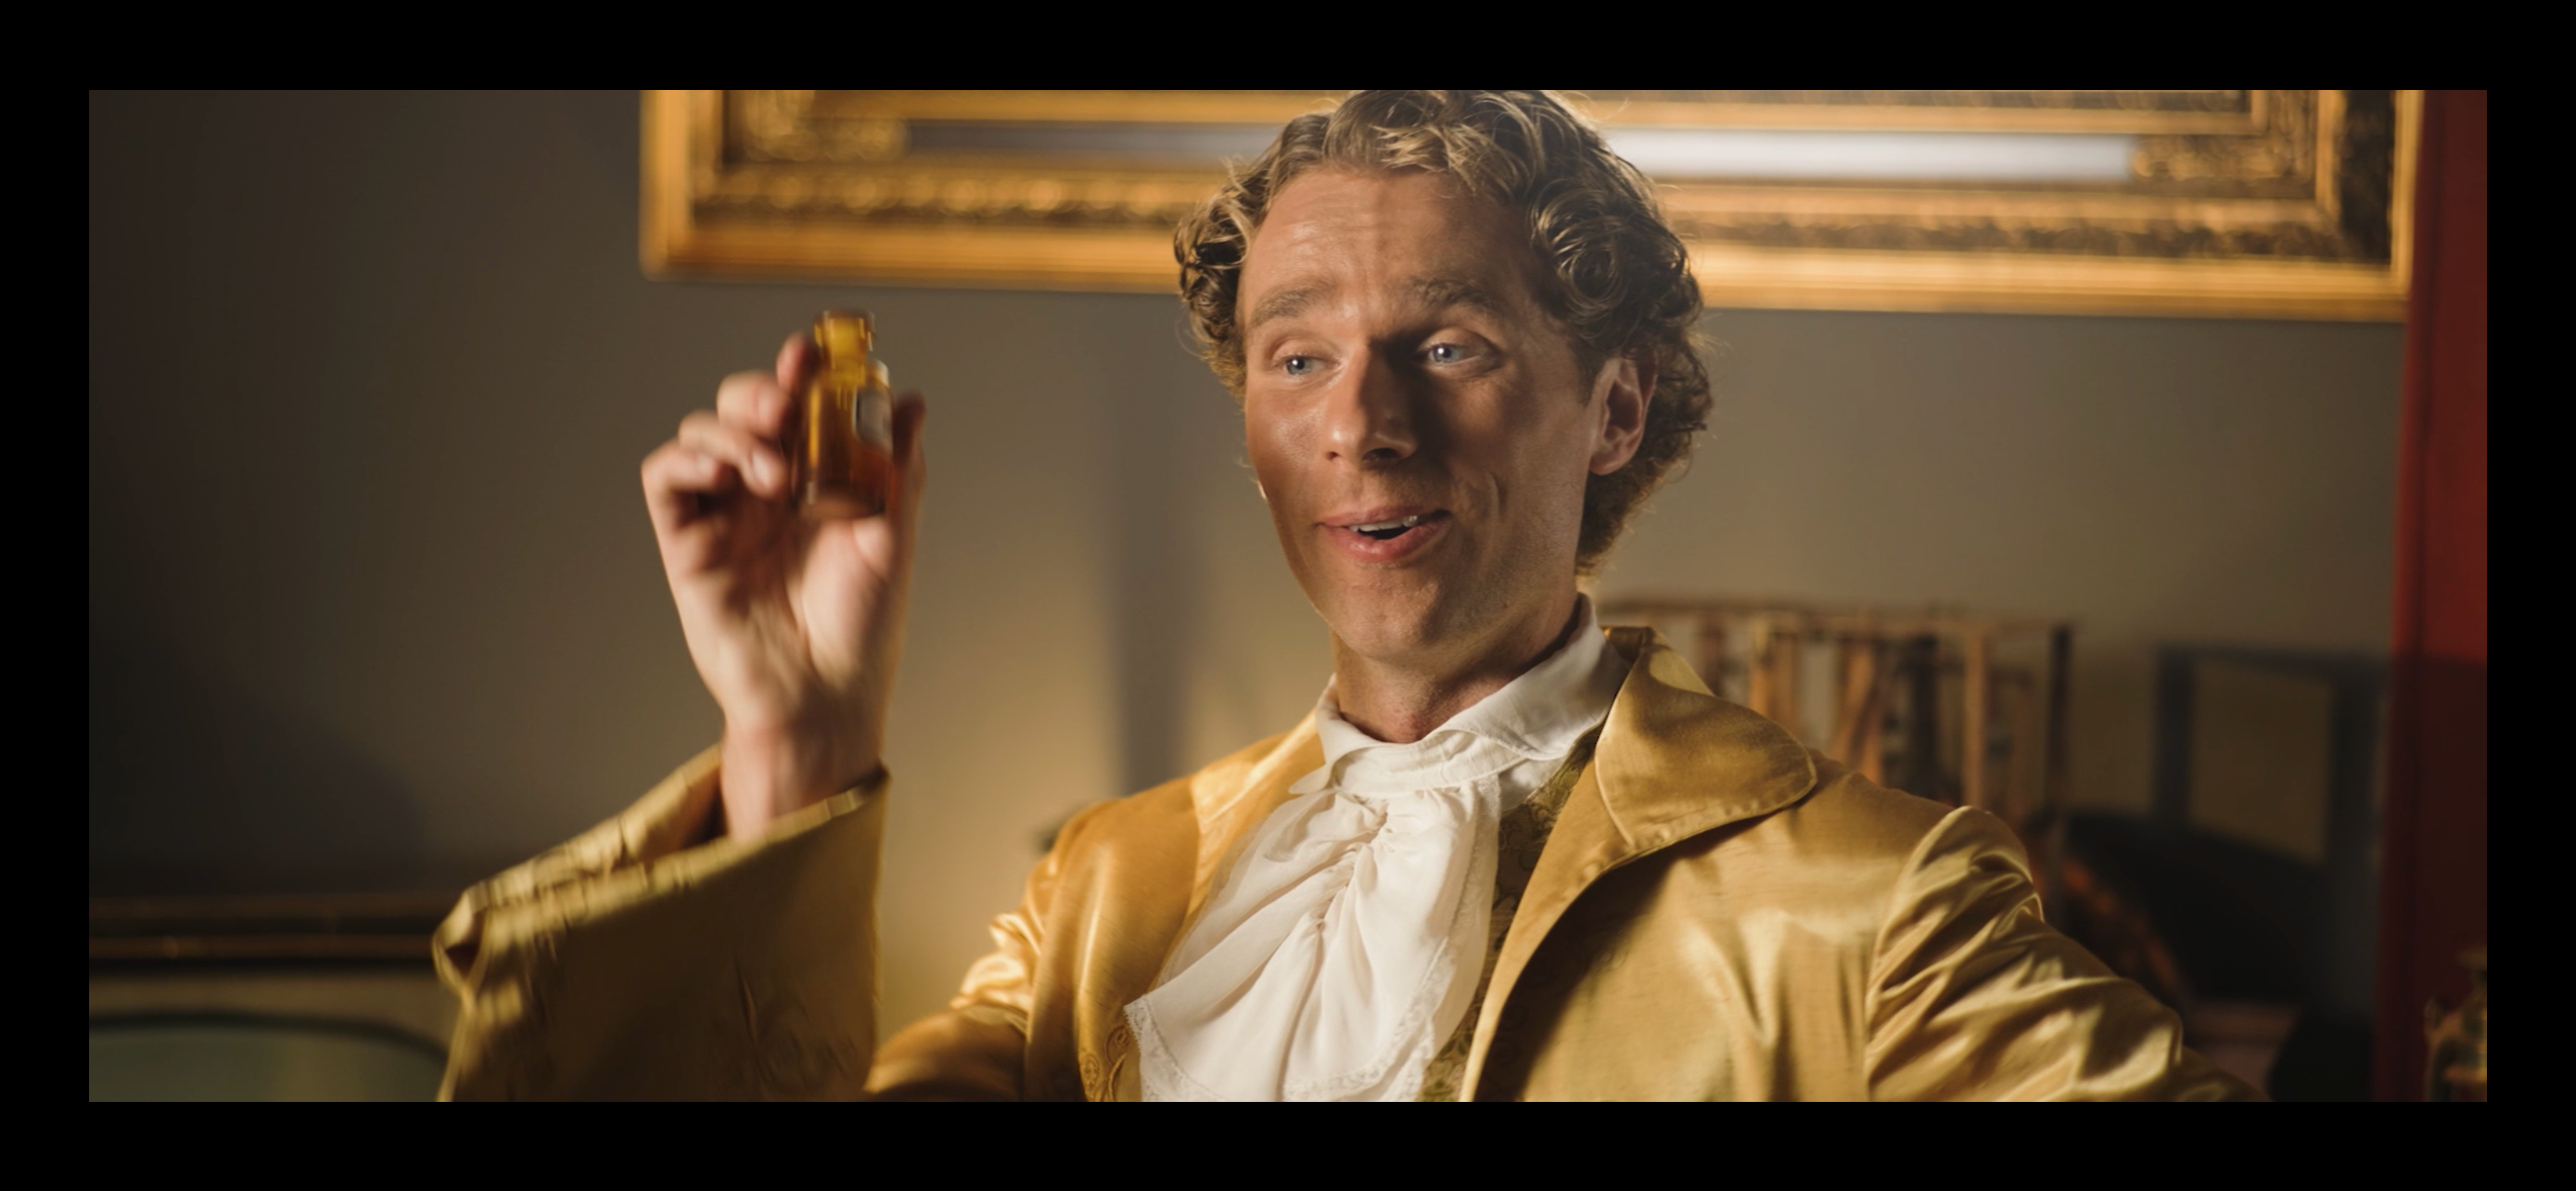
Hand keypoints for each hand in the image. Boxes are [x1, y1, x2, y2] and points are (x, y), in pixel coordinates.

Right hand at [641, 333, 927, 837]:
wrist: (825, 691)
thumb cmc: (862, 622)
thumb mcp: (893, 533)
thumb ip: (895, 465)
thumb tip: (909, 400)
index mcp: (816, 476)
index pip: (798, 405)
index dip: (799, 372)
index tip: (809, 355)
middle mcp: (766, 487)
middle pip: (743, 407)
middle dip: (759, 393)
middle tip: (786, 409)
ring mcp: (724, 512)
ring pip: (702, 433)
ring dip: (733, 433)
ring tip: (774, 475)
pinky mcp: (687, 542)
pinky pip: (665, 479)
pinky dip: (686, 461)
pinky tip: (723, 476)